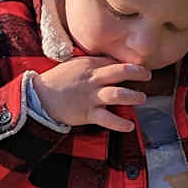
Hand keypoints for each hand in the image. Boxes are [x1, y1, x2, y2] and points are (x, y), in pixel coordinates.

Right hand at [31, 58, 149, 132]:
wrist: (39, 97)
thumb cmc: (58, 80)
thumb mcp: (76, 65)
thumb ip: (95, 64)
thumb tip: (114, 64)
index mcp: (90, 65)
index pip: (114, 62)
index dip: (129, 64)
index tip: (140, 67)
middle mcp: (93, 79)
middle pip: (119, 72)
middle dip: (137, 72)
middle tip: (148, 75)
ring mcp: (91, 97)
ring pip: (117, 94)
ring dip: (133, 96)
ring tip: (142, 98)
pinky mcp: (87, 113)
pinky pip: (107, 119)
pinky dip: (120, 123)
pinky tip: (130, 126)